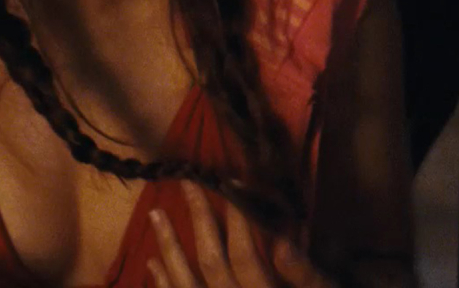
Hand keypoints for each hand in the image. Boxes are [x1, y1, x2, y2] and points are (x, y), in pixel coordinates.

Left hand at [146, 182, 334, 287]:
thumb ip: (304, 275)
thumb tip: (282, 242)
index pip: (244, 255)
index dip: (236, 219)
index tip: (232, 181)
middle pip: (210, 264)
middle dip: (198, 222)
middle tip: (188, 184)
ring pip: (185, 285)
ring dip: (168, 249)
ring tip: (154, 215)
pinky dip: (164, 284)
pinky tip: (153, 264)